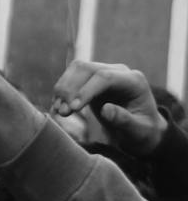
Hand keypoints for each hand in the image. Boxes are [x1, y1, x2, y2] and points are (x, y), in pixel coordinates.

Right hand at [54, 60, 169, 155]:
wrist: (142, 129)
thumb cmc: (143, 132)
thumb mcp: (139, 131)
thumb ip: (125, 120)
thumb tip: (106, 109)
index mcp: (134, 81)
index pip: (105, 77)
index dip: (86, 90)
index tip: (73, 108)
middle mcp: (118, 71)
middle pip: (86, 69)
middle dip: (70, 88)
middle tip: (62, 111)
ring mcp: (104, 72)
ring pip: (76, 69)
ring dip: (63, 88)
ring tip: (58, 110)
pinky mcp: (92, 79)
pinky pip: (72, 77)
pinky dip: (62, 91)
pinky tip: (58, 106)